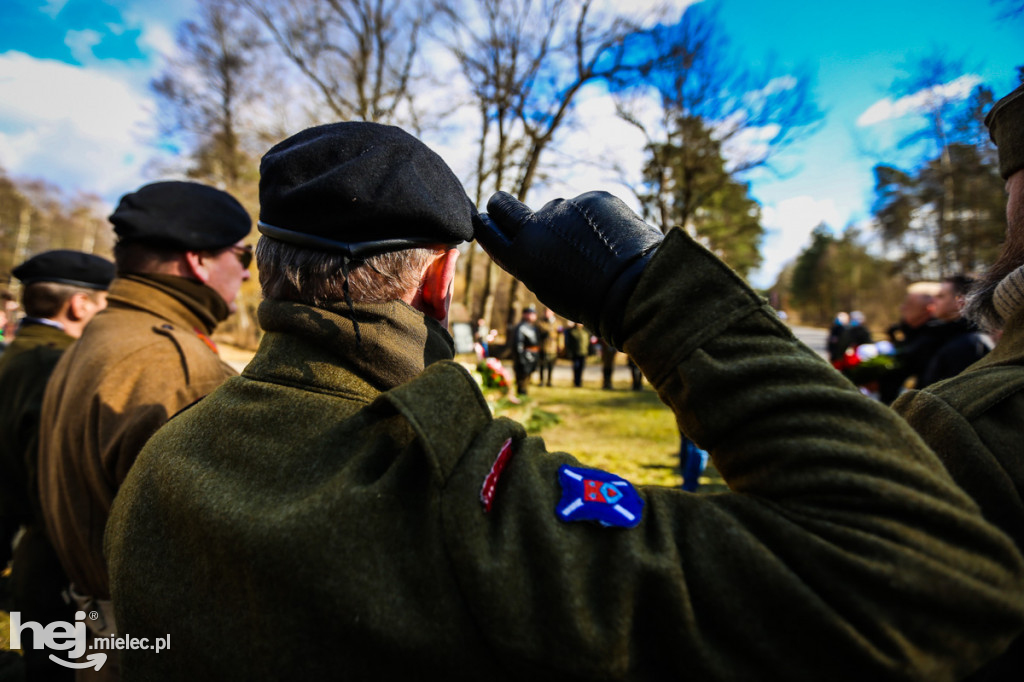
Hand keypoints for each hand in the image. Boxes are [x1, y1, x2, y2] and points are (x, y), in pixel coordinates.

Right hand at [474, 191, 662, 345]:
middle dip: (502, 206)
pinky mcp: (593, 198)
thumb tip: (529, 239)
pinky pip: (588, 208)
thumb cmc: (592, 302)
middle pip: (503, 204)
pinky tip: (612, 241)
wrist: (635, 289)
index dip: (486, 224)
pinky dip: (596, 221)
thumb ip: (532, 259)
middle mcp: (535, 227)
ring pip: (558, 212)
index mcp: (520, 255)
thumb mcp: (549, 287)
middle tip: (509, 211)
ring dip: (568, 224)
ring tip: (594, 251)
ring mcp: (564, 208)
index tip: (486, 220)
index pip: (486, 229)